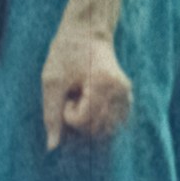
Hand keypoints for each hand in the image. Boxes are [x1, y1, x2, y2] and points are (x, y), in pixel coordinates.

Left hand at [39, 13, 134, 159]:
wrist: (87, 33)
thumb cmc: (66, 54)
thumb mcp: (52, 82)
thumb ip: (51, 115)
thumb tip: (52, 147)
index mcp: (103, 84)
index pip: (85, 121)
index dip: (69, 115)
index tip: (67, 97)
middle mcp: (121, 91)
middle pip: (97, 129)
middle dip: (80, 122)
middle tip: (74, 98)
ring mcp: (127, 95)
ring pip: (107, 129)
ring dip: (90, 122)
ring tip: (84, 100)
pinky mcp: (128, 97)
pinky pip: (115, 123)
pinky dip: (101, 121)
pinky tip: (92, 104)